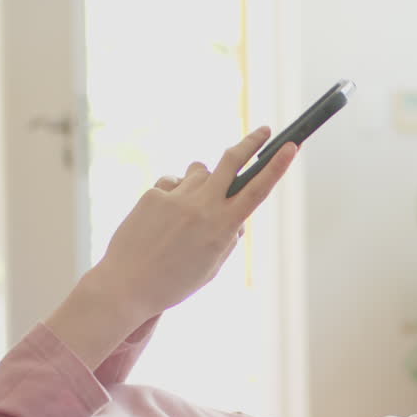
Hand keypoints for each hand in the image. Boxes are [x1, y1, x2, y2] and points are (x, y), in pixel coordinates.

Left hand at [92, 126, 296, 317]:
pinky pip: (171, 183)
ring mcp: (177, 197)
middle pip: (231, 160)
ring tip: (187, 207)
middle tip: (263, 131)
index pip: (258, 190)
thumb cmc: (172, 283)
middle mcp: (202, 207)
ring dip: (202, 180)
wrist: (126, 286)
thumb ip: (228, 239)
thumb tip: (238, 216)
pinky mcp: (153, 194)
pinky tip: (160, 219)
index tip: (291, 146)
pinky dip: (172, 195)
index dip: (277, 166)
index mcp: (223, 228)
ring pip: (199, 171)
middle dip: (250, 142)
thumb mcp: (211, 267)